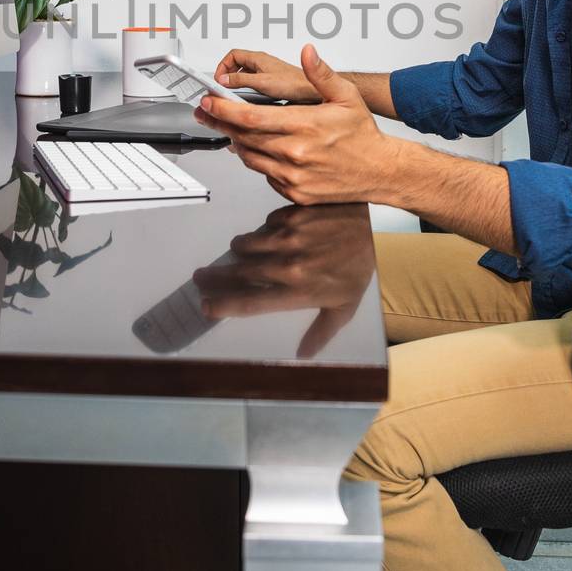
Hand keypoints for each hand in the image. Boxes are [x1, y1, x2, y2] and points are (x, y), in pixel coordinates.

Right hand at [193, 204, 372, 357]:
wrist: (371, 227)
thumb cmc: (358, 269)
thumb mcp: (344, 306)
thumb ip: (321, 332)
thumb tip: (304, 355)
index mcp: (298, 292)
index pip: (250, 303)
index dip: (223, 306)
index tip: (206, 306)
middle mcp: (288, 265)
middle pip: (238, 274)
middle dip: (214, 277)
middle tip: (200, 277)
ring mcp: (288, 237)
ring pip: (245, 244)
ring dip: (239, 250)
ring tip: (238, 253)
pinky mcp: (290, 215)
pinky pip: (265, 224)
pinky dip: (265, 231)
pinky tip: (275, 235)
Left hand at [197, 44, 402, 205]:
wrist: (381, 172)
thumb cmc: (363, 135)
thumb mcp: (346, 96)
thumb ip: (321, 74)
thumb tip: (307, 52)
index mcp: (304, 125)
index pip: (251, 116)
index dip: (223, 109)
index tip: (209, 102)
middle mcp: (295, 152)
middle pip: (243, 136)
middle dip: (221, 122)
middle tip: (208, 113)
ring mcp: (293, 175)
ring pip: (250, 157)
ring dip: (237, 142)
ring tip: (233, 129)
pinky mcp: (294, 191)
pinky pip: (264, 175)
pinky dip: (258, 161)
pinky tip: (260, 150)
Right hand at [214, 48, 319, 102]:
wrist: (313, 91)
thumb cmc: (294, 83)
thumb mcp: (262, 83)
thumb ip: (241, 81)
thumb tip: (223, 80)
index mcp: (258, 59)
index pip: (233, 55)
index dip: (222, 66)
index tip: (218, 79)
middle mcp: (263, 64)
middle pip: (237, 64)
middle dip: (227, 74)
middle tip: (222, 86)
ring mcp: (267, 73)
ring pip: (245, 75)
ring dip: (237, 83)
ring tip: (234, 94)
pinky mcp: (272, 83)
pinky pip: (253, 83)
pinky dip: (247, 91)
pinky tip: (249, 101)